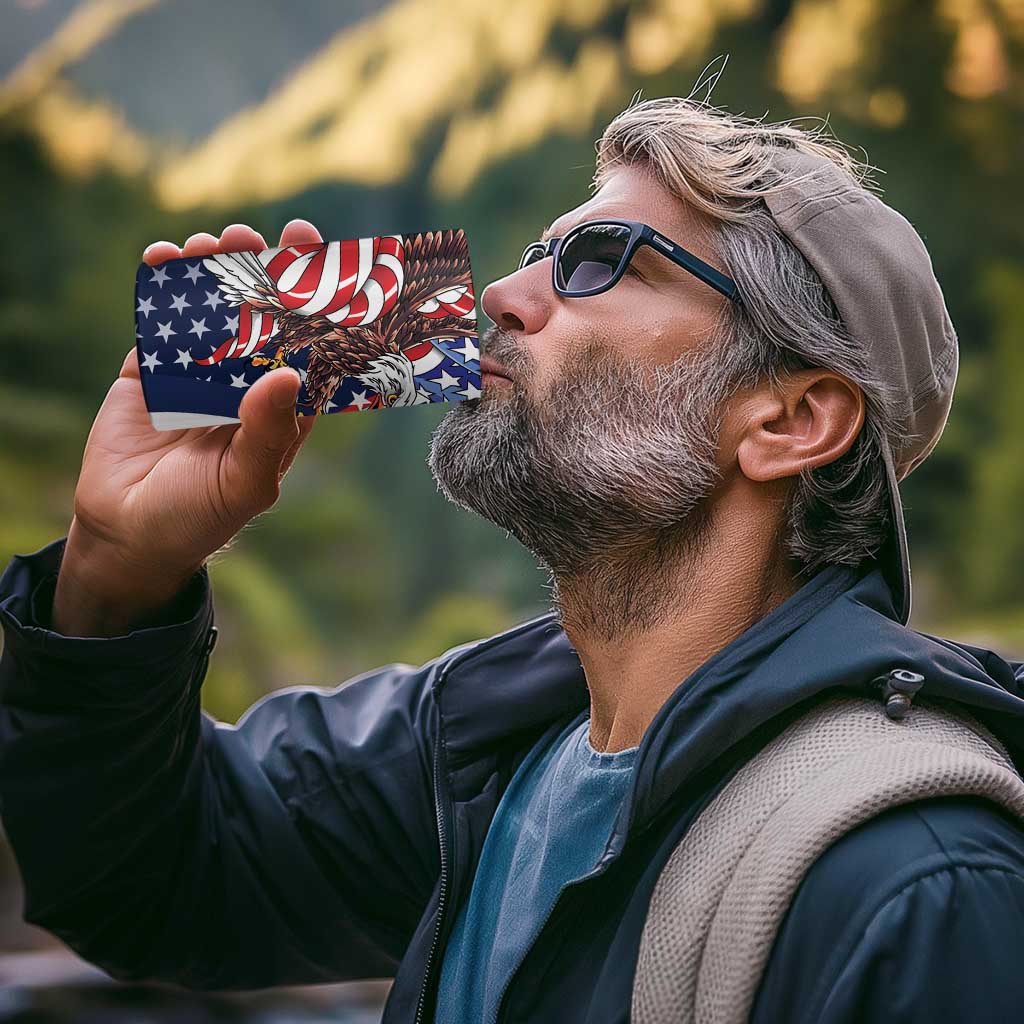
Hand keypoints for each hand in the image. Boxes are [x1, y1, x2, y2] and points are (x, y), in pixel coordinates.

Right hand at [52, 220, 323, 635]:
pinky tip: (162, 257)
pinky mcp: (152, 371)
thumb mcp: (244, 482)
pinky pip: (160, 321)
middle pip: (262, 317)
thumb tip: (287, 374)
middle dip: (264, 273)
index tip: (322, 260)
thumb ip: (266, 432)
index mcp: (282, 409)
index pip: (308, 348)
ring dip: (214, 271)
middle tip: (262, 236)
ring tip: (212, 242)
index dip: (319, 306)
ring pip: (213, 309)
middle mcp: (246, 384)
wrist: (127, 534)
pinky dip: (160, 287)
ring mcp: (199, 373)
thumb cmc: (200, 517)